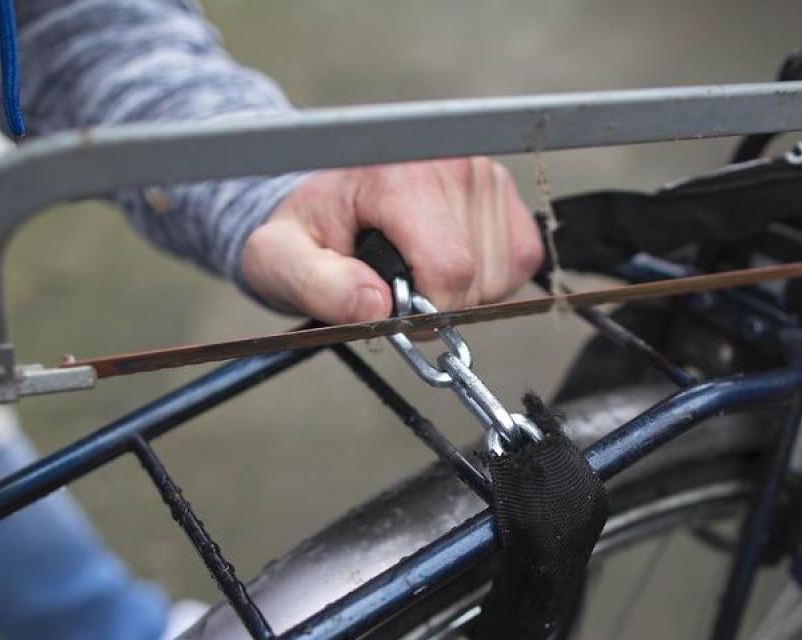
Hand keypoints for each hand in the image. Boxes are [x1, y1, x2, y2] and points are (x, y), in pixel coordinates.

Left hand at [240, 158, 543, 322]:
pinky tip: (444, 261)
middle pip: (476, 274)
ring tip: (416, 268)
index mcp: (396, 175)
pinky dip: (489, 276)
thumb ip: (317, 284)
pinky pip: (521, 256)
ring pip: (504, 270)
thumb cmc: (304, 228)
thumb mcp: (280, 259)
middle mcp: (450, 163)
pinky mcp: (502, 186)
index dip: (426, 312)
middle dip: (440, 302)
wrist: (320, 194)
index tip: (395, 314)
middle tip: (395, 286)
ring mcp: (483, 171)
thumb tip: (375, 306)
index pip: (448, 267)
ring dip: (465, 290)